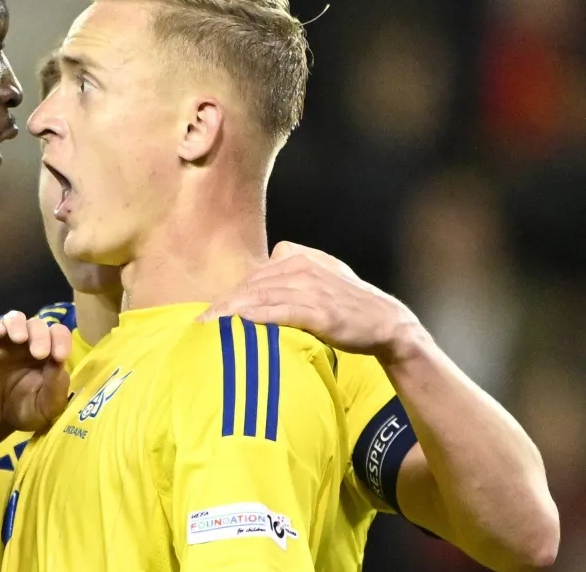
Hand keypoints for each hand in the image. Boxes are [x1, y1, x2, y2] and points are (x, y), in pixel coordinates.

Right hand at [0, 311, 71, 435]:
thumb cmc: (24, 413)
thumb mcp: (47, 407)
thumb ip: (56, 387)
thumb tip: (60, 361)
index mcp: (48, 354)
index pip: (59, 335)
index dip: (61, 339)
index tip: (60, 355)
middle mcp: (28, 343)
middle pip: (38, 325)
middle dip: (41, 335)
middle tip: (39, 353)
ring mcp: (6, 342)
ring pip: (15, 319)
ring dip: (19, 324)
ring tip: (20, 339)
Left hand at [200, 242, 424, 360]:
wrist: (387, 323)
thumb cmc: (347, 306)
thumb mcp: (318, 280)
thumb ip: (287, 278)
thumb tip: (255, 292)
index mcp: (296, 256)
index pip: (252, 277)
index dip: (228, 297)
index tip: (208, 315)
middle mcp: (300, 267)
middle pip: (250, 286)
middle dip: (223, 307)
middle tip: (198, 326)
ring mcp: (310, 287)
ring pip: (260, 297)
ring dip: (231, 313)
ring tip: (208, 329)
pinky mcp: (319, 310)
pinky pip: (281, 311)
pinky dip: (258, 317)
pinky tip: (239, 324)